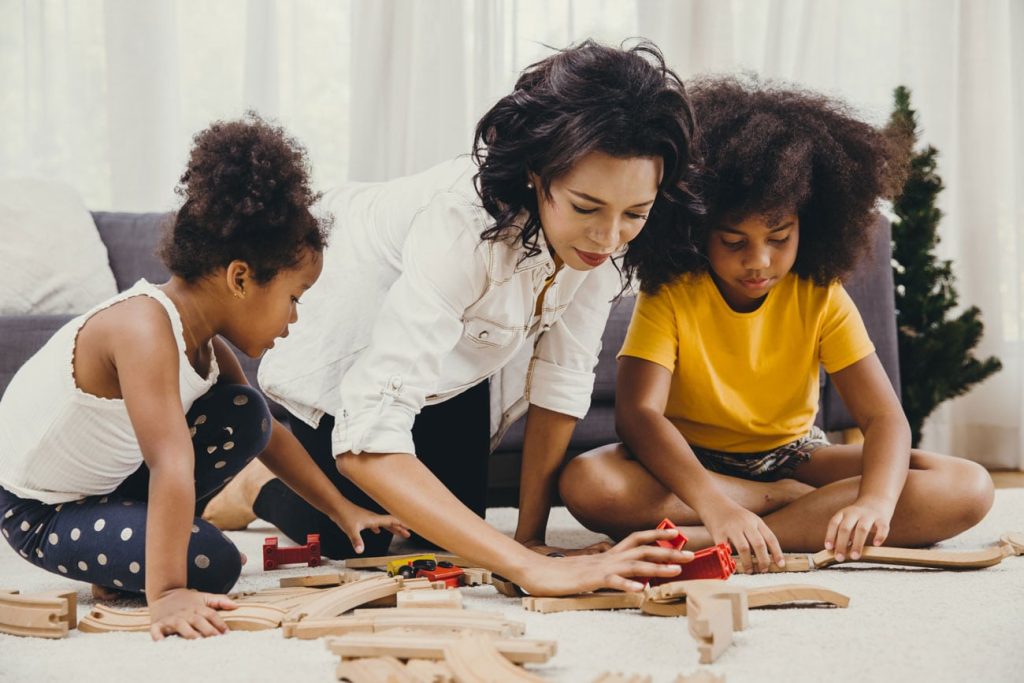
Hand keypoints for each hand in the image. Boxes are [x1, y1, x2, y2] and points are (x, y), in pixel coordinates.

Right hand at [148, 588, 235, 640]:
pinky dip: (158, 636)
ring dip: (189, 633)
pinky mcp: (158, 624)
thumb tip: (236, 606)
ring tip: (196, 642)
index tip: (227, 633)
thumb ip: (220, 601)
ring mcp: (171, 619)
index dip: (219, 623)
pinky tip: (161, 643)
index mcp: (197, 608)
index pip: (211, 614)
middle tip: (215, 640)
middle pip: (198, 621)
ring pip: (181, 626)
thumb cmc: (187, 599)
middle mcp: (185, 613)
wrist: (164, 591)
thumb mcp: (204, 597)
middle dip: (207, 630)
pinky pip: (156, 631)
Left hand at [332, 501, 410, 553]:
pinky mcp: (362, 519)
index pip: (392, 521)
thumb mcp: (351, 530)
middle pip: (390, 523)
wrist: (336, 506)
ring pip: (383, 523)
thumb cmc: (344, 515)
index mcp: (374, 519)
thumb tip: (360, 551)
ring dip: (391, 528)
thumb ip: (357, 541)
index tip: (411, 526)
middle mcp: (373, 518)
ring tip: (397, 532)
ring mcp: (368, 518)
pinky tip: (376, 531)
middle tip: (408, 534)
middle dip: (400, 528)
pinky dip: (378, 527)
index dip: (401, 524)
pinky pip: (374, 524)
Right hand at [515, 528, 693, 595]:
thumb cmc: (561, 572)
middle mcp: (608, 557)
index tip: (677, 536)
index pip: (636, 538)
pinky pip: (612, 582)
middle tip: (691, 556)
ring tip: (676, 571)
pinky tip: (641, 591)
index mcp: (608, 553)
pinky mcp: (590, 581)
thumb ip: (604, 562)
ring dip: (656, 568)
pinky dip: (627, 586)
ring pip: (633, 565)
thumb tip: (616, 562)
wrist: (536, 571)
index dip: (657, 535)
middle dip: (668, 553)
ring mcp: (600, 568)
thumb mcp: (588, 566)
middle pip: (643, 551)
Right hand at [702, 500, 783, 572]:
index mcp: (755, 521)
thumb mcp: (748, 519)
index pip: (770, 538)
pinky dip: (730, 559)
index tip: (780, 565)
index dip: (777, 552)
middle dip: (763, 560)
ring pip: (744, 548)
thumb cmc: (732, 515)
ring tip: (749, 570)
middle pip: (759, 544)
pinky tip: (733, 565)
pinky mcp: (718, 532)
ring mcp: (732, 528)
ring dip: (748, 562)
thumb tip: (765, 556)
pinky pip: (726, 549)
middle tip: (763, 570)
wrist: (712, 501)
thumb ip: (756, 533)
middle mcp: (745, 523)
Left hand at [824, 496, 894, 561]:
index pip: (834, 523)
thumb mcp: (847, 521)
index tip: (828, 548)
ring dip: (857, 543)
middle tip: (839, 558)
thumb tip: (836, 551)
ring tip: (855, 556)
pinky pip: (882, 527)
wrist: (876, 499)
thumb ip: (842, 534)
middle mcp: (854, 513)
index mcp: (843, 513)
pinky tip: (876, 545)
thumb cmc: (858, 516)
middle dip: (841, 543)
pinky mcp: (882, 519)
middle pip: (845, 528)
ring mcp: (869, 515)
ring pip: (862, 529)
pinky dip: (880, 536)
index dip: (830, 535)